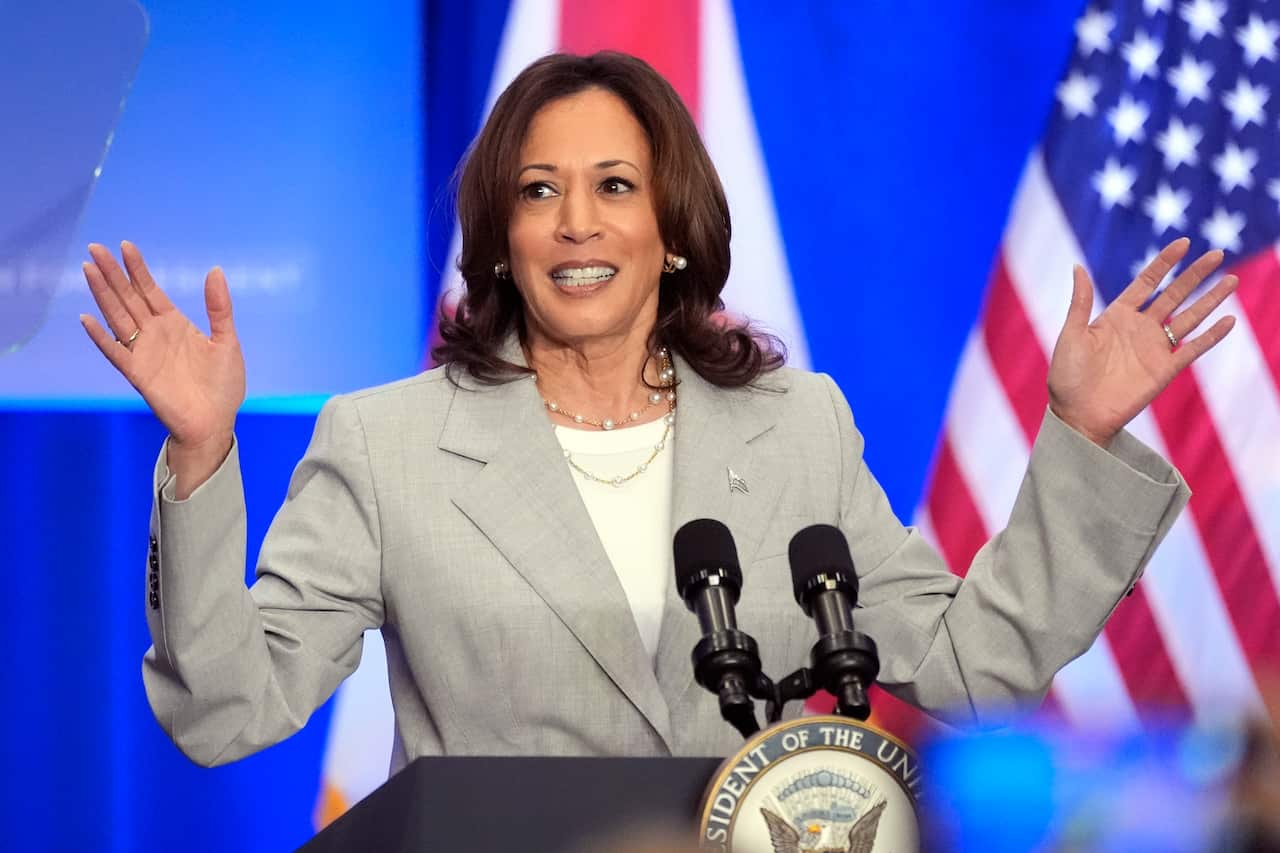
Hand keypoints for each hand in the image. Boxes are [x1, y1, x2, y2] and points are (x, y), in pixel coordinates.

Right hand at [80, 242, 245, 475]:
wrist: (215, 421)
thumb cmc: (223, 385)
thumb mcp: (227, 341)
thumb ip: (219, 308)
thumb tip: (215, 270)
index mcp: (175, 324)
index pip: (151, 290)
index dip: (137, 269)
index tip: (125, 246)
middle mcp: (154, 334)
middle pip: (128, 297)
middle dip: (113, 273)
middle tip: (95, 247)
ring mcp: (143, 352)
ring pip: (117, 317)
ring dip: (103, 294)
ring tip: (89, 269)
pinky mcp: (137, 373)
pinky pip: (115, 352)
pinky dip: (100, 337)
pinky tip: (87, 318)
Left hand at [1047, 238, 1236, 446]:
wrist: (1077, 415)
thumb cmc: (1066, 377)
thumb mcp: (1071, 334)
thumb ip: (1080, 302)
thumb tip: (1077, 266)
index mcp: (1116, 316)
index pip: (1146, 282)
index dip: (1165, 263)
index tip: (1184, 243)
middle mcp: (1139, 328)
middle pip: (1174, 295)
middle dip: (1195, 275)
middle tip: (1217, 253)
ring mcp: (1154, 348)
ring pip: (1190, 318)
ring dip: (1210, 300)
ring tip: (1231, 280)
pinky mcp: (1165, 370)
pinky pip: (1193, 349)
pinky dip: (1211, 336)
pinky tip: (1229, 321)